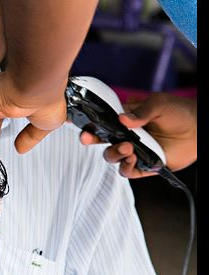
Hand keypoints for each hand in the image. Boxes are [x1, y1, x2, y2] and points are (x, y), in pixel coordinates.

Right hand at [80, 93, 196, 177]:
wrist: (198, 130)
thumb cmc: (179, 112)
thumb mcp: (159, 103)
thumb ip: (140, 110)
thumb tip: (122, 119)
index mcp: (125, 119)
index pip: (101, 121)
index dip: (87, 122)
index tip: (77, 122)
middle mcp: (126, 135)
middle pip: (100, 140)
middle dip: (89, 139)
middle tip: (87, 138)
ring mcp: (133, 151)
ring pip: (111, 157)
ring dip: (114, 153)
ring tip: (127, 147)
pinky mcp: (143, 166)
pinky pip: (127, 171)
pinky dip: (126, 167)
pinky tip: (134, 159)